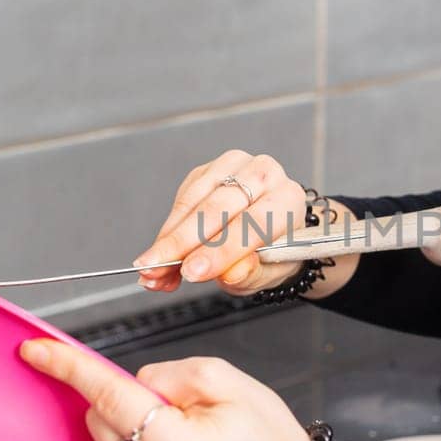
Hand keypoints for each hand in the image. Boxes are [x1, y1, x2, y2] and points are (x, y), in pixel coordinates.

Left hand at [19, 339, 309, 440]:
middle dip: (124, 405)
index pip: (110, 400)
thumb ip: (168, 373)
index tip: (36, 351)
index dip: (71, 369)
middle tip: (172, 412)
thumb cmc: (264, 437)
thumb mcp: (227, 381)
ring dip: (127, 437)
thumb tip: (127, 385)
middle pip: (101, 425)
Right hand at [134, 150, 309, 294]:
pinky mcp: (207, 171)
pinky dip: (166, 231)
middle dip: (182, 244)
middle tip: (157, 270)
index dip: (219, 249)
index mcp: (288, 198)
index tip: (192, 272)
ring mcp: (234, 167)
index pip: (251, 223)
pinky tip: (159, 256)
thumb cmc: (274, 253)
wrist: (273, 234)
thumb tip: (229, 273)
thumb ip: (251, 273)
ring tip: (152, 271)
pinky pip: (181, 200)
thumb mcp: (269, 273)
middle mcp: (263, 174)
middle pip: (216, 208)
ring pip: (193, 202)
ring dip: (167, 239)